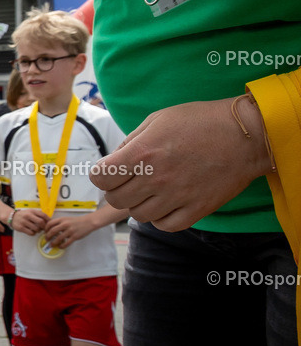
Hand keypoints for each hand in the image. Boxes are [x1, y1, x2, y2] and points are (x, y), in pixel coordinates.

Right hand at [10, 208, 48, 236]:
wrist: (12, 217)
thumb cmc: (24, 215)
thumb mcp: (30, 212)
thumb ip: (38, 215)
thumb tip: (49, 221)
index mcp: (32, 211)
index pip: (43, 215)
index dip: (48, 220)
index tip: (50, 224)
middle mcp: (28, 215)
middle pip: (41, 222)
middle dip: (44, 227)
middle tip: (44, 228)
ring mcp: (24, 222)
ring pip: (36, 229)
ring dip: (38, 230)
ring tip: (37, 229)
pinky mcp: (21, 228)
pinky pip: (31, 233)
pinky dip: (33, 233)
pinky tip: (32, 231)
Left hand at [43, 214, 95, 248]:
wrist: (88, 222)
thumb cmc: (76, 221)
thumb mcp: (66, 219)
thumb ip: (59, 223)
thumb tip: (51, 228)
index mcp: (62, 219)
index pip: (50, 223)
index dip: (46, 228)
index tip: (45, 232)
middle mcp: (65, 225)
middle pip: (52, 231)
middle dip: (48, 236)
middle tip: (46, 239)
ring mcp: (70, 231)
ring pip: (59, 238)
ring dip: (53, 242)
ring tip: (51, 245)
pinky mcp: (75, 237)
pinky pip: (66, 243)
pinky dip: (62, 246)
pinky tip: (60, 247)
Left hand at [91, 99, 272, 231]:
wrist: (244, 135)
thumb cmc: (199, 121)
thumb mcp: (156, 120)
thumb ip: (130, 142)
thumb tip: (113, 161)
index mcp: (142, 152)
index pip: (100, 178)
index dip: (101, 175)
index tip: (109, 171)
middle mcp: (155, 177)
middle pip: (116, 199)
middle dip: (117, 190)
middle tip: (130, 180)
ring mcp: (176, 196)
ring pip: (138, 215)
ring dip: (139, 204)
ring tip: (150, 190)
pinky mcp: (197, 210)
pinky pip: (164, 226)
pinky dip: (160, 218)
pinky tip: (166, 204)